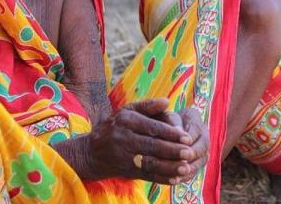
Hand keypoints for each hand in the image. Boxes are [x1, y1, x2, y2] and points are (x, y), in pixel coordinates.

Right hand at [80, 98, 205, 184]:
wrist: (90, 152)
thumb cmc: (115, 127)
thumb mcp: (127, 111)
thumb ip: (148, 106)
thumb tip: (167, 101)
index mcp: (127, 121)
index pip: (152, 127)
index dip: (170, 133)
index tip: (187, 137)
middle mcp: (124, 138)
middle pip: (152, 145)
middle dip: (172, 150)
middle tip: (189, 153)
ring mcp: (125, 156)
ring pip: (149, 162)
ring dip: (168, 167)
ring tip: (185, 168)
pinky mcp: (127, 170)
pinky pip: (146, 175)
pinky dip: (160, 178)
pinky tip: (174, 179)